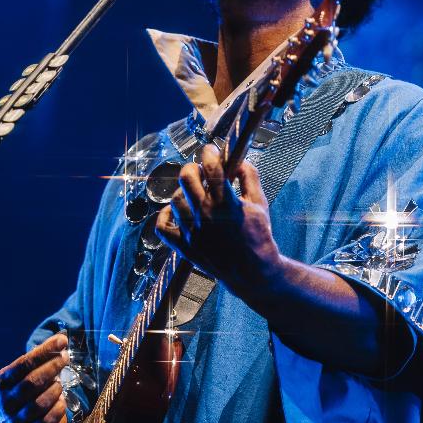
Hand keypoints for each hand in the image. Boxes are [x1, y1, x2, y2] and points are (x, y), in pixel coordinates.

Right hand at [0, 333, 69, 422]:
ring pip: (39, 404)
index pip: (24, 363)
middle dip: (52, 367)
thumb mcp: (22, 373)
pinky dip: (58, 409)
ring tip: (60, 383)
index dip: (44, 351)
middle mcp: (4, 403)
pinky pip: (46, 422)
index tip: (62, 340)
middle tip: (66, 357)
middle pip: (32, 382)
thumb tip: (61, 340)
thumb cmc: (23, 389)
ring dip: (55, 390)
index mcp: (1, 383)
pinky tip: (62, 400)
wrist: (15, 422)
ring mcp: (14, 422)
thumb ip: (38, 358)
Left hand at [155, 144, 282, 301]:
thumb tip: (239, 161)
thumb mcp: (260, 203)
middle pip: (186, 178)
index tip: (211, 150)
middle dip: (193, 168)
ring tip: (194, 193)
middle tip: (200, 170)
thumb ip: (250, 177)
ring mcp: (192, 232)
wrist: (253, 272)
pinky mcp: (185, 246)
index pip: (212, 168)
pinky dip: (164, 216)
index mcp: (225, 203)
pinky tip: (175, 211)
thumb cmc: (258, 237)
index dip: (210, 154)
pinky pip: (162, 227)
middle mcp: (206, 215)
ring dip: (184, 192)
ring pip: (175, 200)